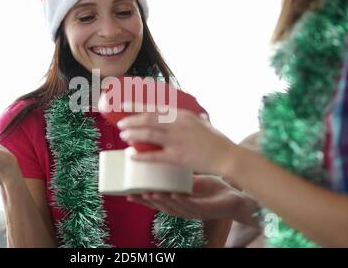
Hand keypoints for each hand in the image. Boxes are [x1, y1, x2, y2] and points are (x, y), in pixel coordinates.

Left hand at [118, 109, 236, 174]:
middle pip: (148, 120)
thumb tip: (196, 116)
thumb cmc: (217, 141)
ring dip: (133, 135)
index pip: (156, 108)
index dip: (138, 107)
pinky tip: (131, 155)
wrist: (227, 156)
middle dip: (132, 121)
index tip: (125, 107)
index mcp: (183, 115)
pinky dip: (140, 155)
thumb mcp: (204, 123)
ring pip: (148, 135)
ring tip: (123, 136)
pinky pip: (154, 156)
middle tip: (120, 125)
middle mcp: (178, 125)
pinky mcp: (177, 156)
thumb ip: (195, 119)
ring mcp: (177, 140)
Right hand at [128, 175, 258, 225]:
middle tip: (133, 193)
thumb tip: (163, 151)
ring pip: (172, 208)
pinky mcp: (204, 210)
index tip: (127, 192)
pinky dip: (181, 200)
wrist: (235, 198)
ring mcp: (192, 210)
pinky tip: (174, 194)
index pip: (155, 198)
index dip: (141, 196)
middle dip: (145, 200)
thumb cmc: (212, 189)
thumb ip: (177, 168)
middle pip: (159, 206)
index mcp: (176, 200)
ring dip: (160, 200)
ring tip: (149, 192)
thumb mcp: (191, 177)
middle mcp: (181, 207)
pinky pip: (190, 205)